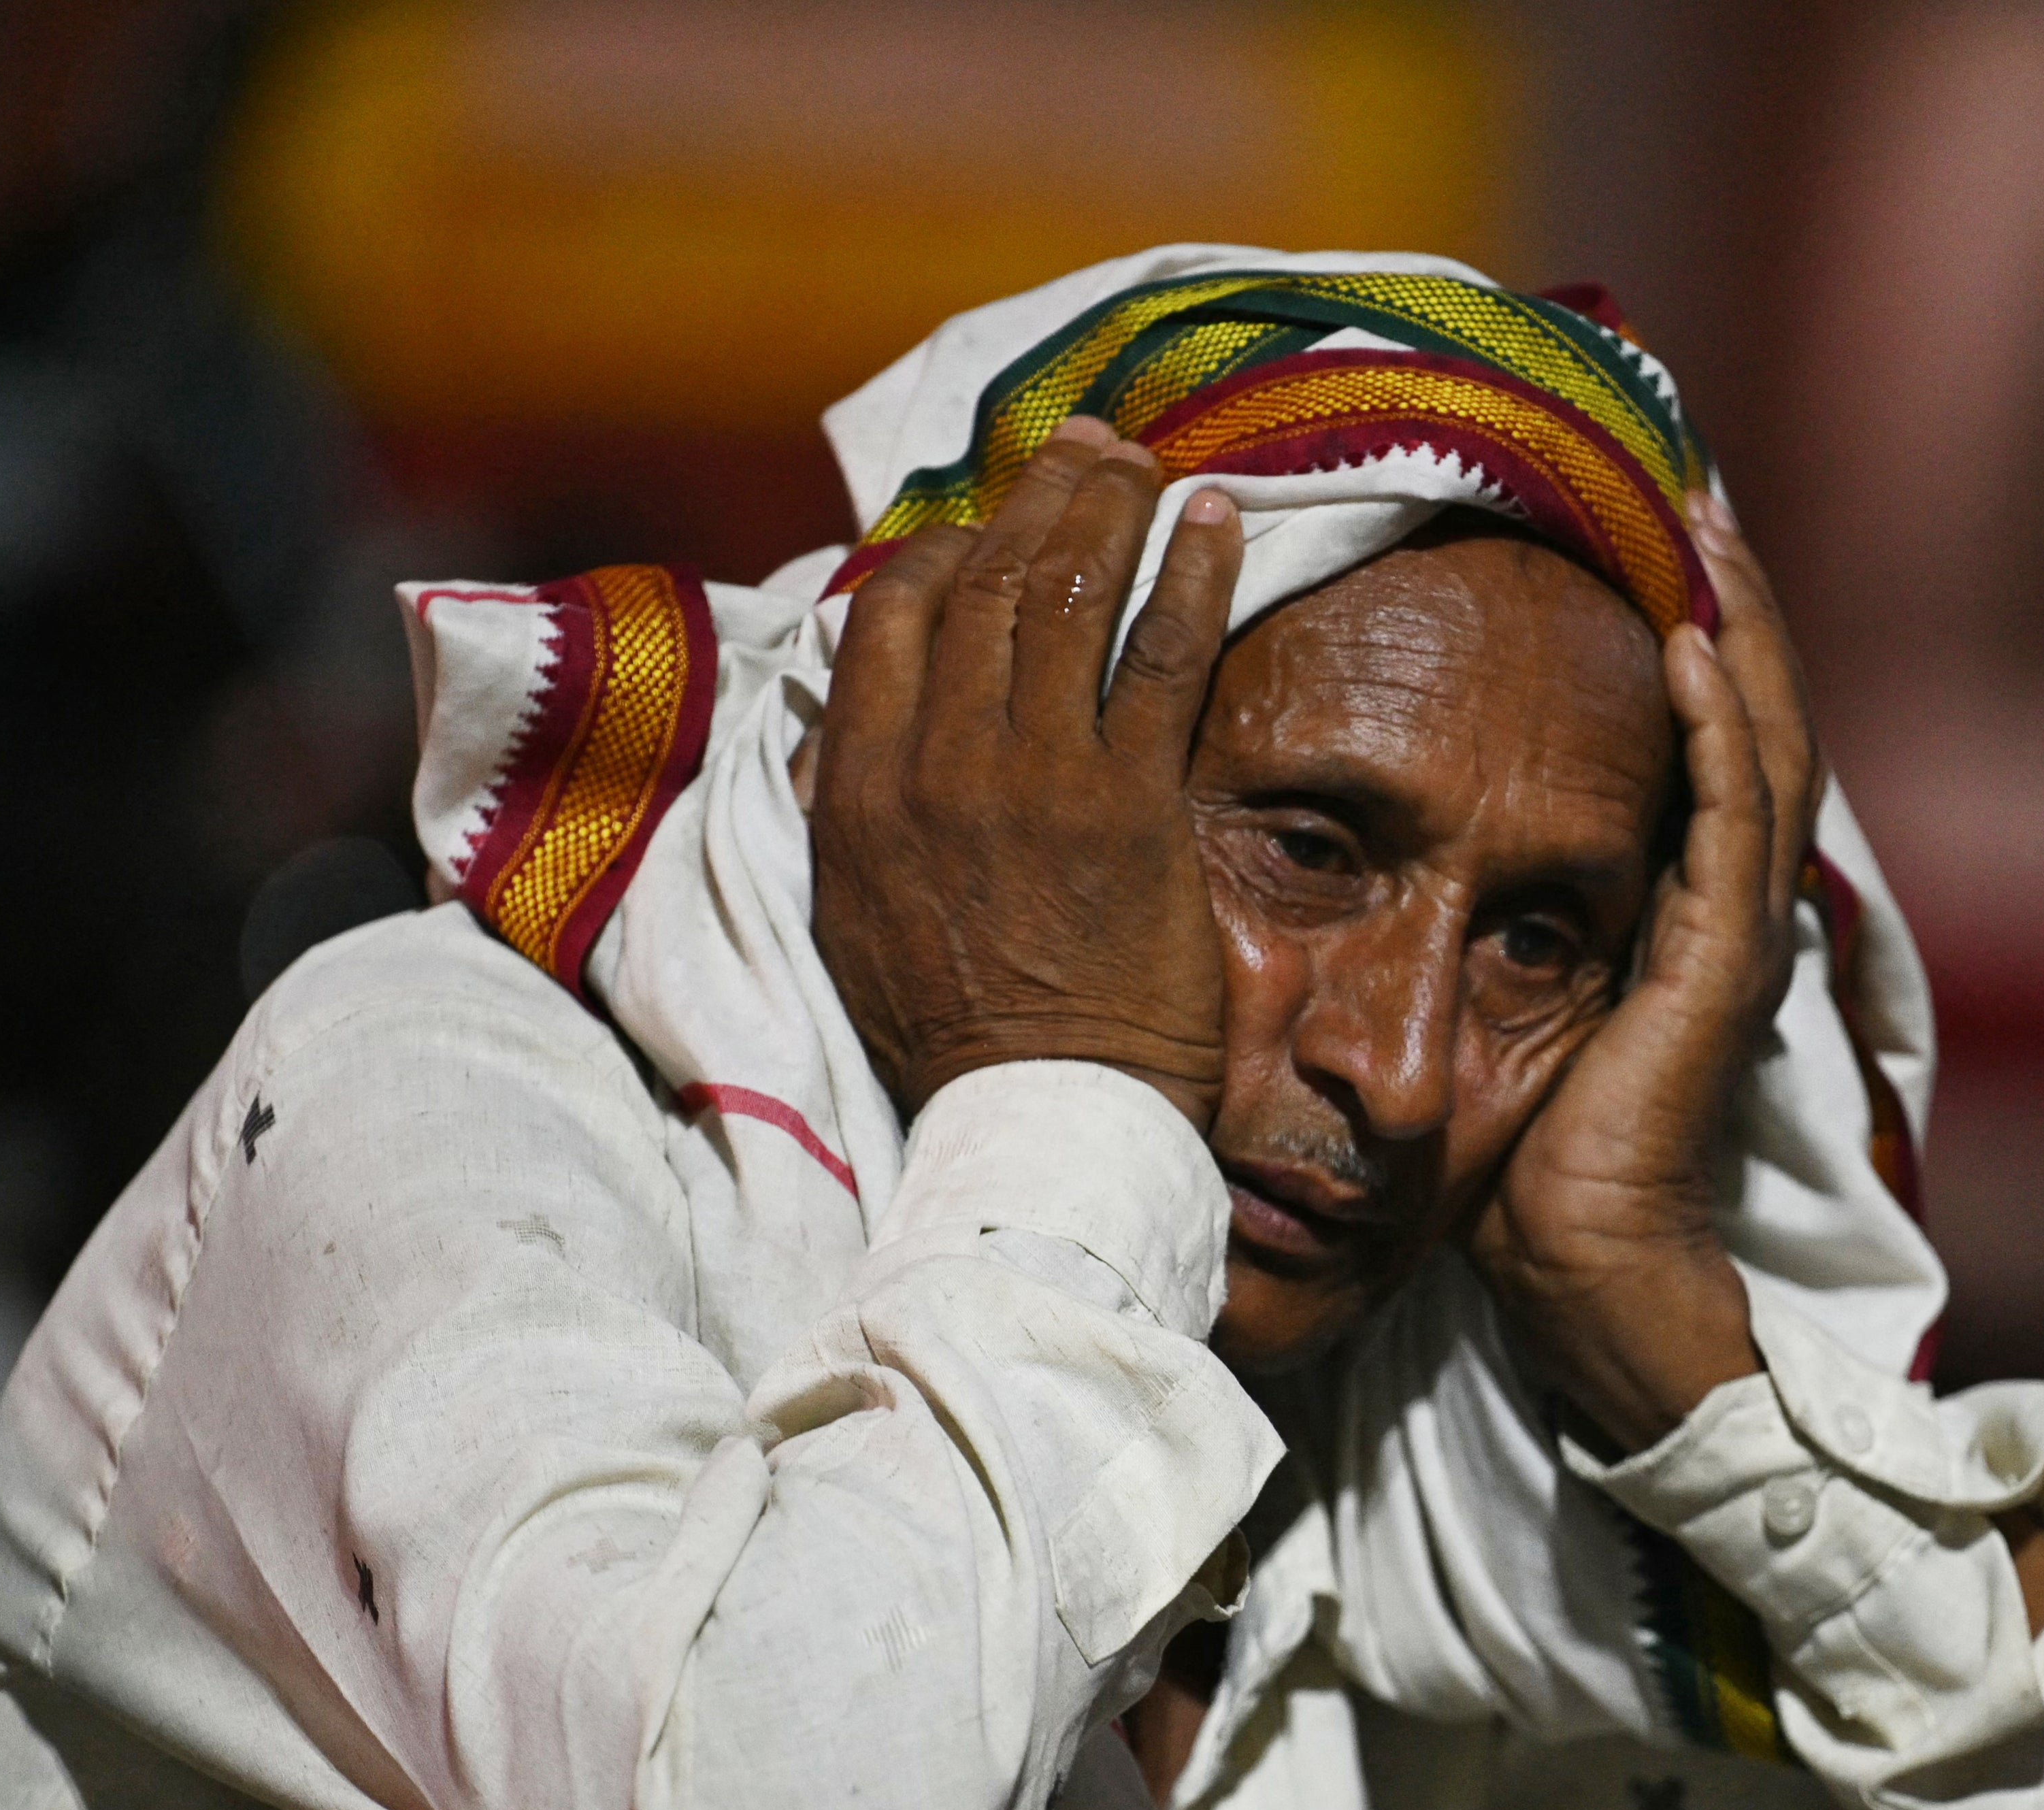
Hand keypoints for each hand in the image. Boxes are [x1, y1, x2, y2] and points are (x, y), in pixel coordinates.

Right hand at [811, 418, 1244, 1129]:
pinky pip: (1165, 653)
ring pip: (1069, 593)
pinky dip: (1194, 571)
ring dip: (1112, 509)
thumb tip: (826, 741)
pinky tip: (1217, 519)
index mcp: (859, 789)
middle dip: (1041, 499)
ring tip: (1145, 464)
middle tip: (1087, 454)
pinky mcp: (1131, 804)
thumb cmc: (954, 1038)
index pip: (891, 616)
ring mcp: (1036, 777)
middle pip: (985, 582)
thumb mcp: (851, 922)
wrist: (1039, 1121)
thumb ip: (841, 815)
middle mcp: (938, 764)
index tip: (986, 531)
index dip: (944, 552)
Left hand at [1470, 498, 1819, 1450]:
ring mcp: (1732, 938)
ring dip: (1740, 632)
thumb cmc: (1525, 1165)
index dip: (1696, 637)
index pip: (1706, 744)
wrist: (1578, 1271)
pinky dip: (1717, 732)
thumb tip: (1383, 850)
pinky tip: (1689, 651)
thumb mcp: (1494, 1009)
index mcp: (1679, 913)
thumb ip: (1480, 924)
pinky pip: (1732, 826)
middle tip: (1697, 485)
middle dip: (1733, 599)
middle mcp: (1722, 912)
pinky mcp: (1717, 972)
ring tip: (1706, 529)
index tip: (1657, 537)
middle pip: (1754, 718)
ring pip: (1762, 748)